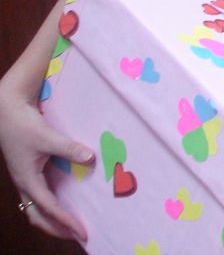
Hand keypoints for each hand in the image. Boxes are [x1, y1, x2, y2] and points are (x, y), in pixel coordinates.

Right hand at [0, 76, 92, 239]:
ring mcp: (26, 179)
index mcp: (27, 180)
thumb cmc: (24, 125)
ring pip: (36, 209)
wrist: (8, 112)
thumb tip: (91, 158)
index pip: (49, 209)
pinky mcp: (29, 171)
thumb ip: (69, 148)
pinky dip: (51, 205)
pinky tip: (65, 202)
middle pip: (38, 217)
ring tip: (72, 225)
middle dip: (57, 229)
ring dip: (53, 219)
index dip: (65, 221)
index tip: (81, 231)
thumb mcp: (48, 137)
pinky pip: (39, 196)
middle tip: (78, 235)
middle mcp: (26, 184)